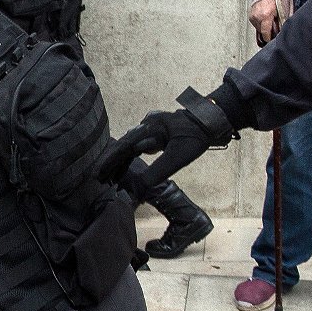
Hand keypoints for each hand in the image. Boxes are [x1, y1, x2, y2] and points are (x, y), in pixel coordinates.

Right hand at [95, 85, 243, 189]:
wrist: (213, 121)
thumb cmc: (196, 138)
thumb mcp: (177, 159)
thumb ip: (156, 174)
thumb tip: (137, 190)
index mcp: (148, 129)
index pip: (123, 148)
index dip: (109, 163)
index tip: (98, 175)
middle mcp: (146, 125)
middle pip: (124, 146)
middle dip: (112, 164)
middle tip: (101, 180)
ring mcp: (152, 126)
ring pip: (131, 146)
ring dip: (122, 162)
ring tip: (112, 178)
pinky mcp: (158, 131)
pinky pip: (140, 144)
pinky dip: (133, 156)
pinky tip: (128, 166)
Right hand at [248, 0, 280, 44]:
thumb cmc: (274, 0)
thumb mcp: (280, 12)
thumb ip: (279, 22)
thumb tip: (279, 32)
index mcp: (266, 16)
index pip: (265, 33)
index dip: (268, 38)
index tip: (270, 41)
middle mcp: (257, 17)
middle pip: (261, 31)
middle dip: (267, 32)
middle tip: (272, 30)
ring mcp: (253, 16)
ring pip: (258, 28)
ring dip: (263, 28)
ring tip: (268, 22)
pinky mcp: (250, 16)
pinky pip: (255, 24)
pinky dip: (260, 23)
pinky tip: (263, 19)